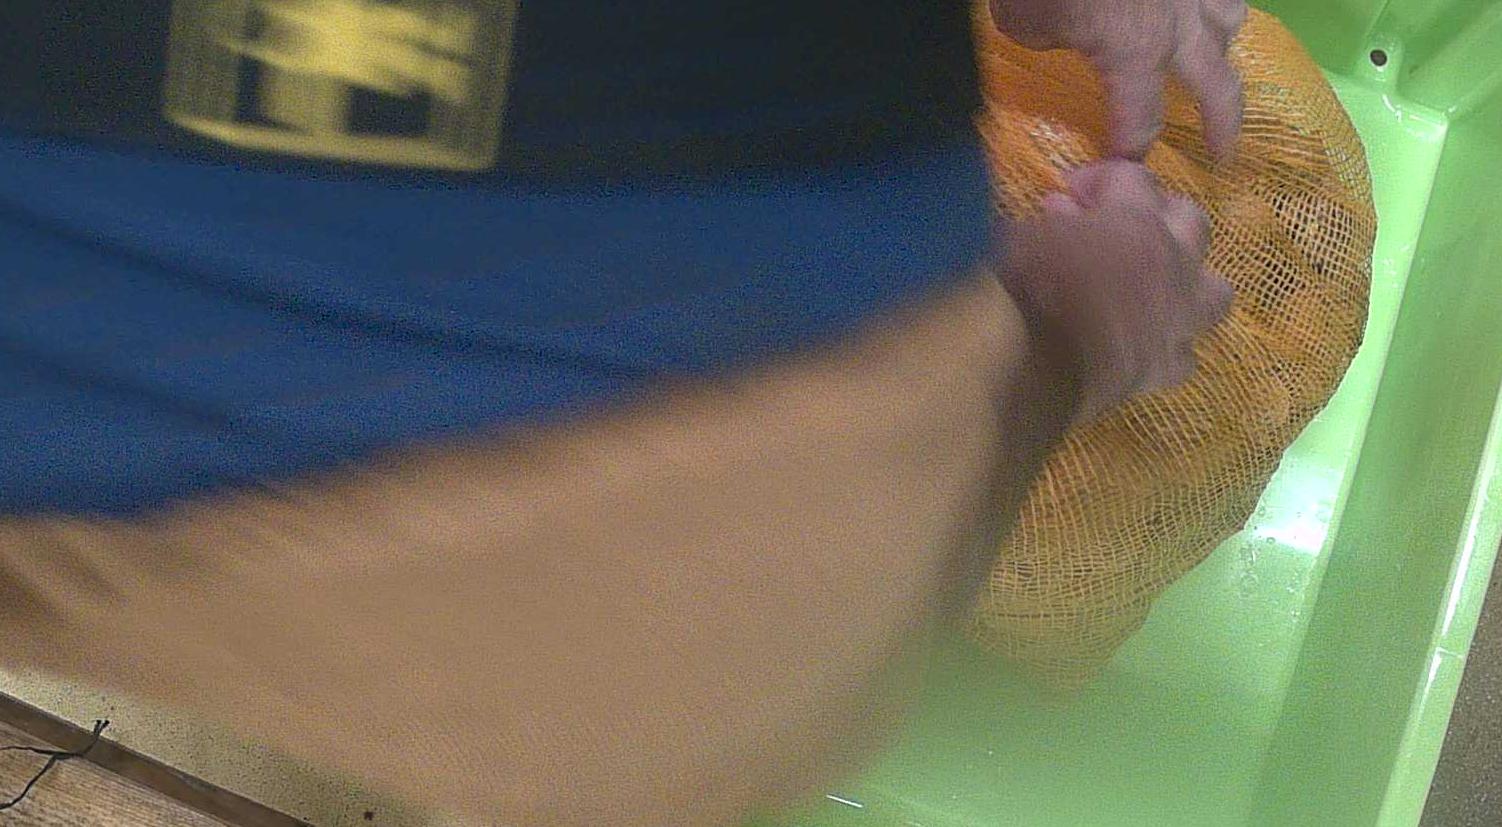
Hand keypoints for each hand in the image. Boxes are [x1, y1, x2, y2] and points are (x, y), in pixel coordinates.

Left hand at [990, 0, 1247, 159]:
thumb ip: (1054, 37)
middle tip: (1223, 153)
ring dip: (1224, 45)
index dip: (1130, 150)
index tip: (1122, 169)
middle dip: (1222, 125)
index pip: (1139, 121)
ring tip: (1216, 58)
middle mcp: (1178, 22)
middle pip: (1217, 86)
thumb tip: (1063, 34)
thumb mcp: (1025, 20)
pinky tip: (1199, 7)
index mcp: (1136, 52)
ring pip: (1230, 19)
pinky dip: (1212, 1)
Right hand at [999, 160, 1233, 421]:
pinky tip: (1144, 348)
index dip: (1101, 179)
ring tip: (1160, 289)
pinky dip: (1167, 349)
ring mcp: (1177, 318)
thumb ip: (1054, 223)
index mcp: (1136, 221)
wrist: (1035, 367)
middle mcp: (1171, 264)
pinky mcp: (1165, 368)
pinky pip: (1182, 357)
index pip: (1134, 178)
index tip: (1070, 192)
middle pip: (1192, 220)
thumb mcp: (1027, 237)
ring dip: (1191, 286)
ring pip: (1215, 293)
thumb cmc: (1024, 289)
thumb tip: (1059, 212)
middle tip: (1123, 228)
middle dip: (1160, 216)